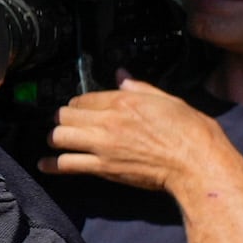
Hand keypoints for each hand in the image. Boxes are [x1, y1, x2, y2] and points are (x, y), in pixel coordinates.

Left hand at [49, 77, 235, 202]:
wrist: (197, 164)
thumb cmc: (191, 132)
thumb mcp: (168, 101)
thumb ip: (140, 88)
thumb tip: (121, 75)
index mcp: (124, 101)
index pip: (86, 97)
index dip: (81, 103)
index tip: (82, 108)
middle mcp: (108, 121)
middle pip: (66, 115)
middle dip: (63, 118)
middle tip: (67, 123)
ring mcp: (102, 145)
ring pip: (60, 136)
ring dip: (56, 137)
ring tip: (58, 140)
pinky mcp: (103, 167)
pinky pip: (67, 164)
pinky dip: (52, 164)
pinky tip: (44, 164)